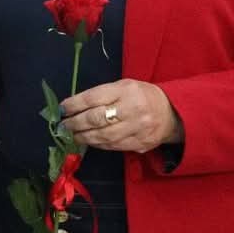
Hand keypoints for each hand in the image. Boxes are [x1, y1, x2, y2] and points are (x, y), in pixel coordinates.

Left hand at [61, 79, 181, 152]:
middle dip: (75, 123)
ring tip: (73, 135)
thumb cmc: (142, 96)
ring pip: (103, 136)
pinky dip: (98, 144)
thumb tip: (74, 106)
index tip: (62, 109)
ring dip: (84, 137)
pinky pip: (114, 146)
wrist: (171, 112)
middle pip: (96, 119)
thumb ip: (102, 95)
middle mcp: (132, 109)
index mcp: (126, 90)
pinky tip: (90, 141)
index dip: (74, 105)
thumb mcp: (124, 86)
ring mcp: (137, 128)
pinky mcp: (140, 143)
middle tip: (64, 126)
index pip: (93, 98)